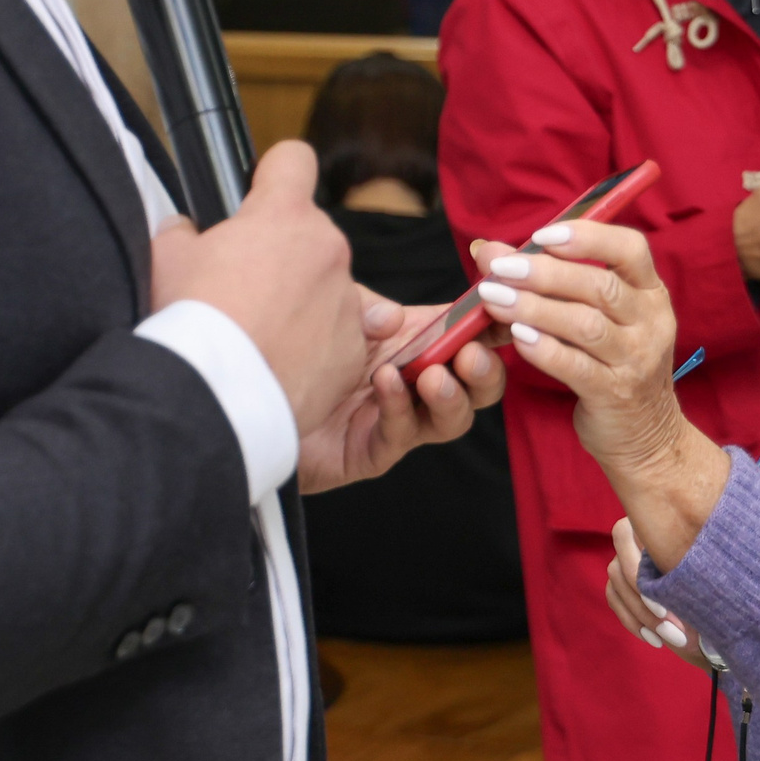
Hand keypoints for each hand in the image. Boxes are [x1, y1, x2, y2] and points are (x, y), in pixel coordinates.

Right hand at [150, 141, 368, 435]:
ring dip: (301, 304)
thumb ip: (183, 233)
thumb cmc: (192, 321)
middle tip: (245, 291)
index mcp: (284, 215)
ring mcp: (347, 301)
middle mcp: (328, 250)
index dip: (275, 175)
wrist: (219, 396)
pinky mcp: (354, 351)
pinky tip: (280, 365)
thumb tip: (187, 232)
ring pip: (327, 289)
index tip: (261, 195)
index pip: (295, 160)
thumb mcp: (166, 259)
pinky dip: (316, 349)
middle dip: (284, 256)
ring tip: (261, 338)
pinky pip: (338, 338)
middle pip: (311, 236)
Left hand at [298, 293, 504, 493]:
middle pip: (479, 385)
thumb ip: (365, 308)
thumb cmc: (291, 350)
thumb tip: (393, 316)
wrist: (249, 402)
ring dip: (450, 396)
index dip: (496, 325)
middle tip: (471, 357)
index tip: (510, 311)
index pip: (471, 333)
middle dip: (486, 371)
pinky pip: (400, 434)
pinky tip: (386, 383)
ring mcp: (400, 420)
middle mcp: (417, 383)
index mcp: (417, 342)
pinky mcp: (373, 452)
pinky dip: (398, 406)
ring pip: (452, 419)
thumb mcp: (332, 312)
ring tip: (434, 377)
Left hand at [471, 219, 729, 569]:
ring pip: (585, 324)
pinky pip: (576, 366)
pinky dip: (544, 349)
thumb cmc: (612, 364)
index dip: (586, 236)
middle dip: (544, 272)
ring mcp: (637, 359)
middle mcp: (651, 322)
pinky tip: (516, 336)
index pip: (630, 249)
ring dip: (535, 308)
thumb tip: (490, 251)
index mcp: (651, 292)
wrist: (646, 435)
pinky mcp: (616, 393)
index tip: (542, 234)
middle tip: (499, 268)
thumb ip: (555, 281)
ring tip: (493, 299)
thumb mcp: (602, 318)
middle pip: (600, 286)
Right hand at [606, 516, 712, 673]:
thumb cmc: (713, 582)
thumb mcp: (707, 576)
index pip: (628, 535)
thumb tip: (682, 588)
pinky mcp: (618, 583)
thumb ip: (691, 574)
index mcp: (655, 524)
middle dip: (644, 604)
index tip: (665, 608)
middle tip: (673, 630)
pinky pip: (615, 601)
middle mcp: (632, 537)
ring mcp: (622, 560)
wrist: (713, 602)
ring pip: (616, 587)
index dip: (639, 573)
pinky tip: (655, 639)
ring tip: (672, 638)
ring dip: (642, 617)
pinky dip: (633, 622)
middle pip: (618, 568)